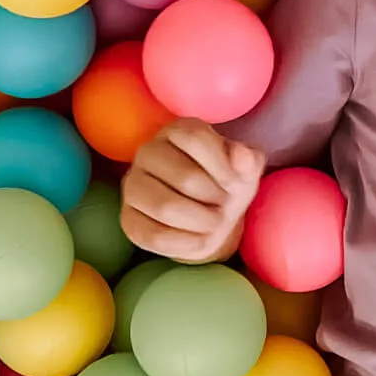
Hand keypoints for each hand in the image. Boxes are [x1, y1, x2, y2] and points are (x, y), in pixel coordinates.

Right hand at [120, 120, 266, 263]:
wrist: (211, 215)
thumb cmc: (225, 183)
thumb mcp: (245, 170)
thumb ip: (247, 160)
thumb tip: (240, 155)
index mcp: (176, 131)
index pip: (195, 138)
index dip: (222, 166)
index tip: (236, 183)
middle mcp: (147, 152)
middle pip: (185, 177)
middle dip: (215, 198)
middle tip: (226, 206)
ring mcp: (133, 186)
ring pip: (166, 207)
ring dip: (202, 221)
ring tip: (215, 222)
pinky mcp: (129, 220)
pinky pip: (154, 236)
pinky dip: (186, 243)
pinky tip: (201, 239)